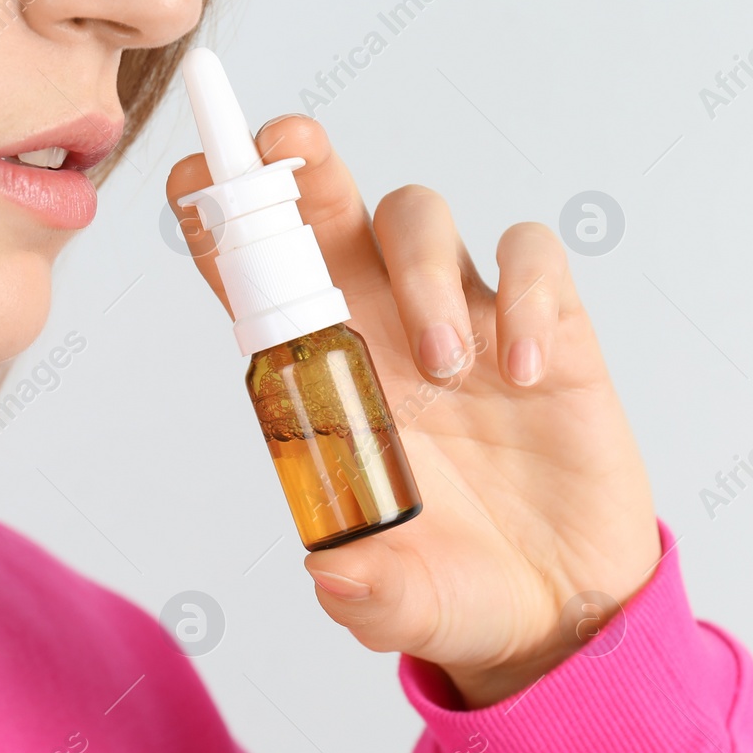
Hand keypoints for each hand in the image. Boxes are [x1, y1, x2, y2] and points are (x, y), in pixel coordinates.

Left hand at [166, 116, 660, 707]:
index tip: (190, 186)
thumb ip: (370, 596)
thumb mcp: (409, 605)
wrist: (562, 602)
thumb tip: (332, 572)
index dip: (218, 225)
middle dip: (302, 166)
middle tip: (294, 147)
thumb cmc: (460, 587)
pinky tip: (523, 373)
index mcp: (319, 381)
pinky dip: (525, 295)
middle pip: (327, 211)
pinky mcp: (545, 325)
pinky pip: (529, 259)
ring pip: (420, 218)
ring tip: (450, 368)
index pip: (254, 282)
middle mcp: (380, 331)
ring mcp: (461, 319)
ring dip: (425, 271)